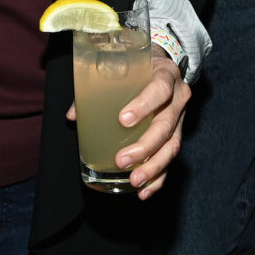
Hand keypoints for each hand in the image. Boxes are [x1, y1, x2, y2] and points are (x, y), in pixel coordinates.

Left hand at [65, 45, 189, 199]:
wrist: (164, 64)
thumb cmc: (139, 66)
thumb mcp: (123, 67)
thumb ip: (97, 88)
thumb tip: (73, 116)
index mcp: (165, 74)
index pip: (160, 88)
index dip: (144, 105)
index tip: (123, 120)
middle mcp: (178, 96)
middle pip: (166, 125)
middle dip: (144, 147)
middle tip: (122, 160)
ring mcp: (180, 117)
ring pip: (172, 146)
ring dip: (153, 167)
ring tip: (134, 181)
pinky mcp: (178, 133)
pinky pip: (172, 159)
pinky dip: (159, 177)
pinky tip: (144, 191)